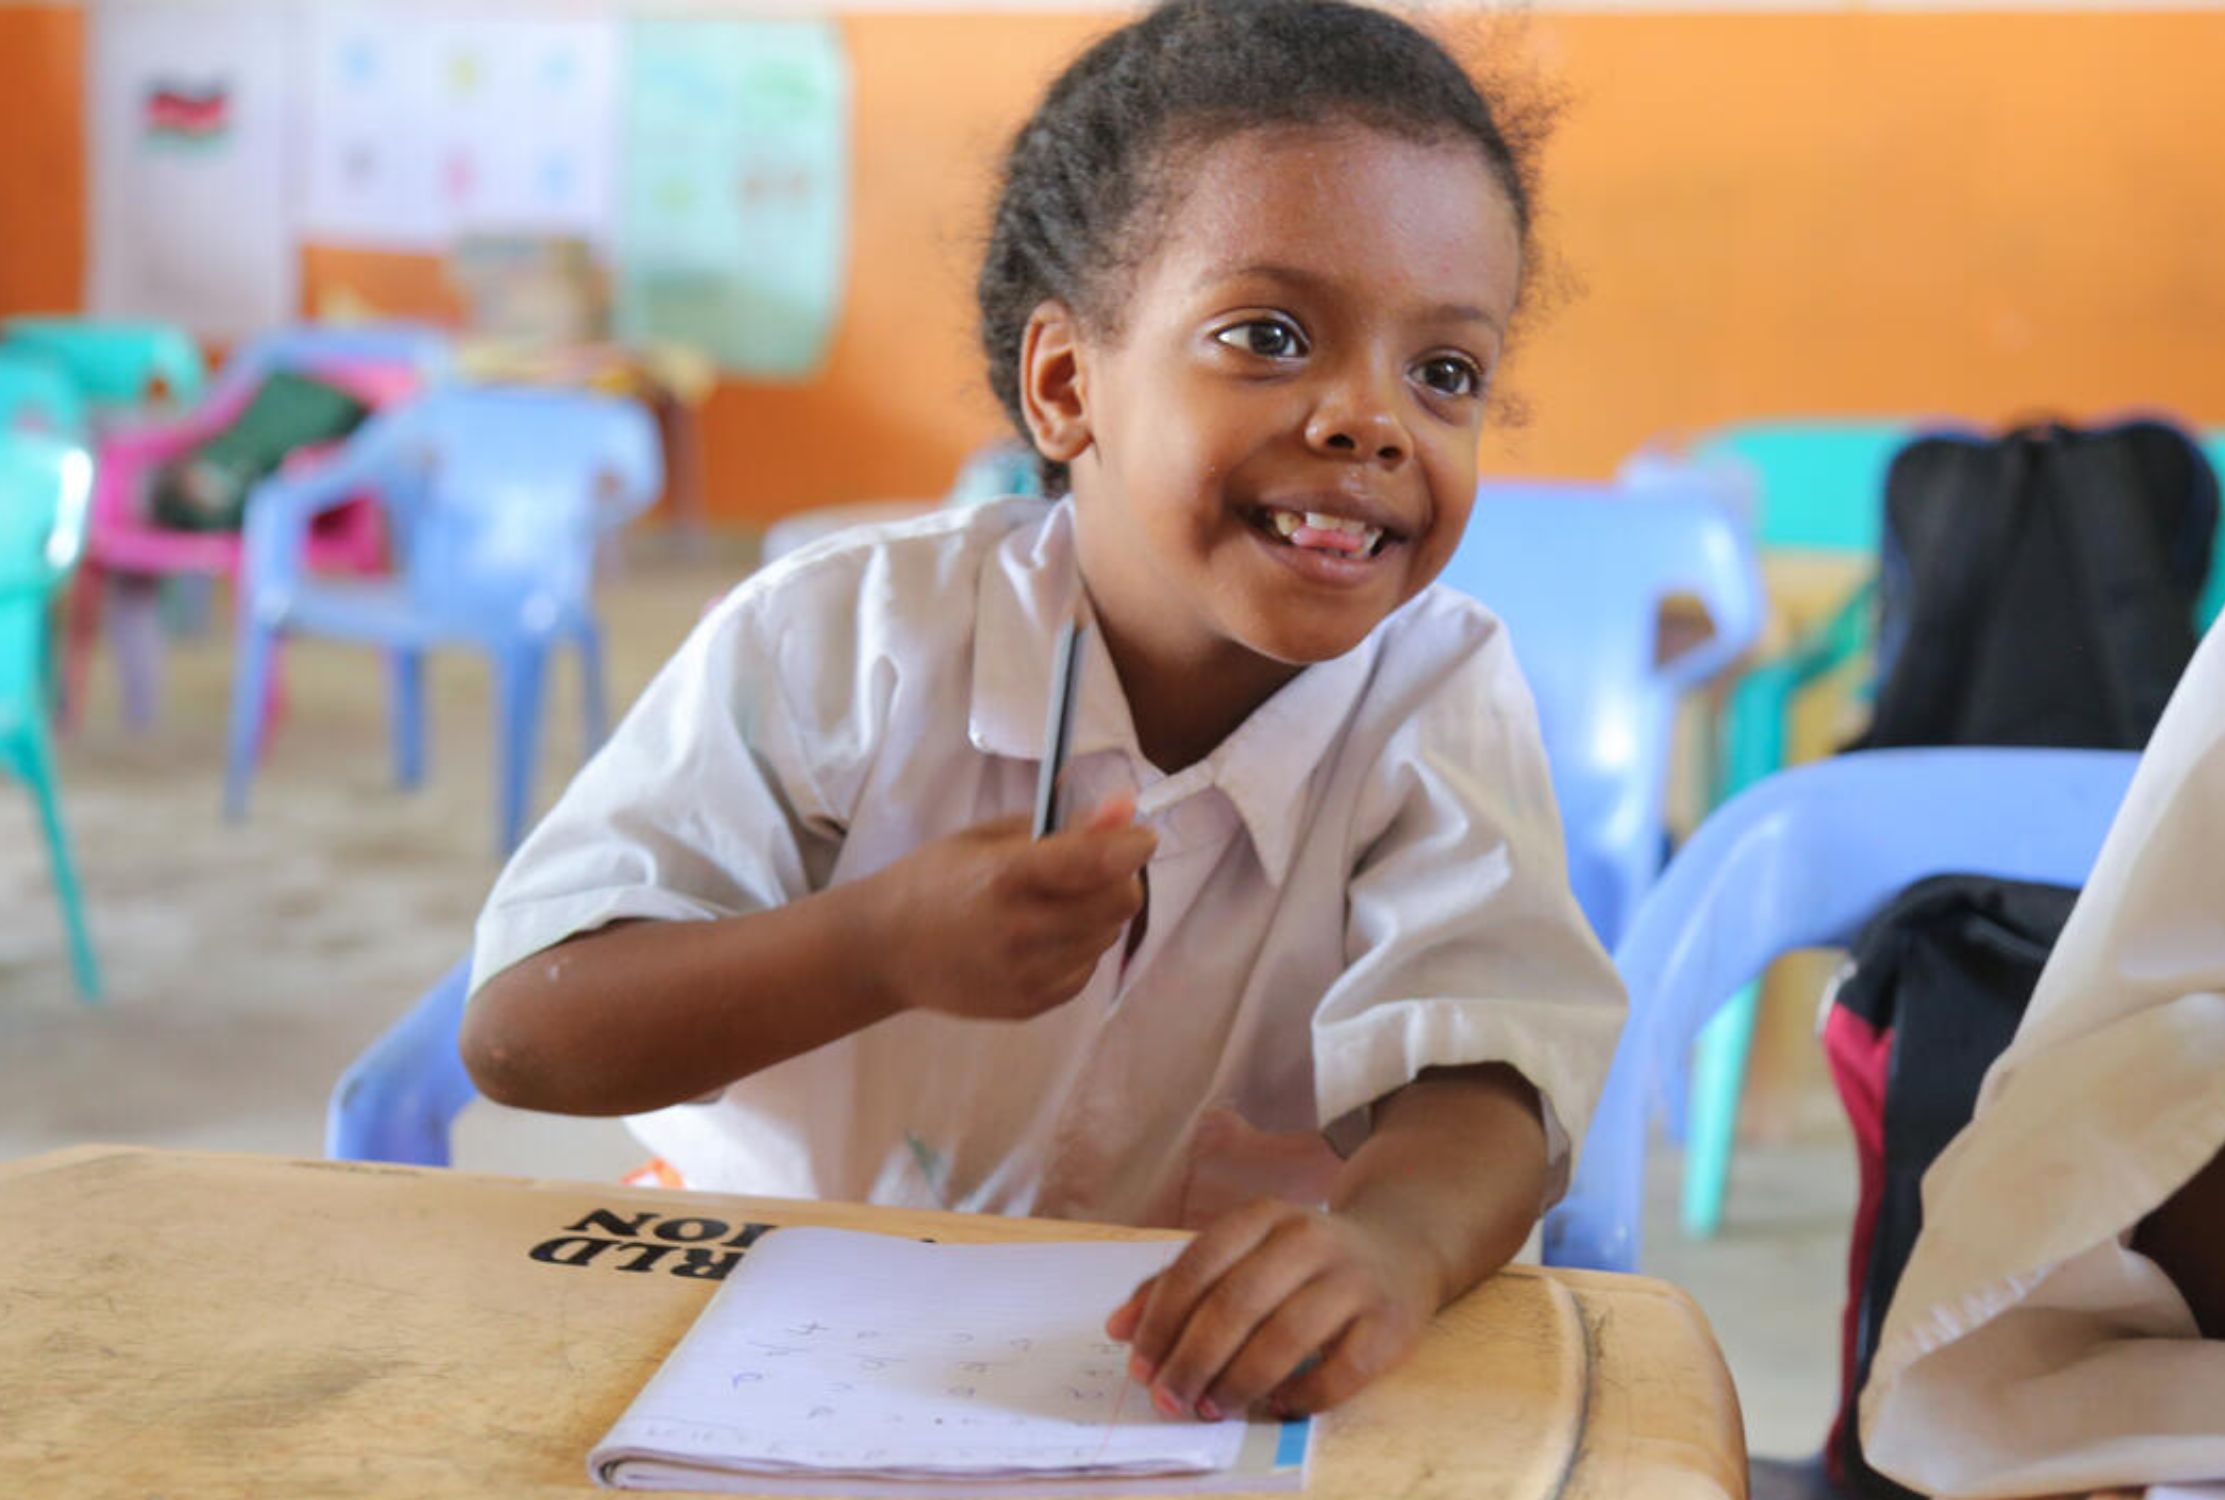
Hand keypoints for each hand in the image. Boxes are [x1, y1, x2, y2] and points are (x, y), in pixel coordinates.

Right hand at [868, 795, 1152, 1021]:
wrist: (885, 950)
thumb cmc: (937, 879)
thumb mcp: (990, 838)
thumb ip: (1062, 827)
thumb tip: (1127, 809)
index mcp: (1004, 878)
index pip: (1091, 864)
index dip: (1129, 848)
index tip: (1142, 837)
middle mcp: (1019, 931)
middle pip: (1117, 904)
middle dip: (1119, 878)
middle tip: (1095, 866)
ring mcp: (1026, 975)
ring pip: (1107, 937)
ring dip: (1098, 913)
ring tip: (1055, 902)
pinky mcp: (1030, 1004)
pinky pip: (1086, 968)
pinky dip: (1079, 946)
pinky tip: (1040, 936)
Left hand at [1106, 1199, 1437, 1420]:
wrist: (1400, 1248)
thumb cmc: (1301, 1259)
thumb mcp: (1245, 1251)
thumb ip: (1182, 1284)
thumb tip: (1120, 1329)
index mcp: (1262, 1216)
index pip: (1198, 1265)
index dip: (1161, 1321)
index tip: (1139, 1367)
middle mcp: (1308, 1239)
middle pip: (1236, 1303)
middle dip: (1192, 1359)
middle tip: (1170, 1400)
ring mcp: (1353, 1280)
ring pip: (1285, 1337)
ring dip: (1239, 1382)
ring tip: (1212, 1408)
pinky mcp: (1389, 1323)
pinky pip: (1340, 1371)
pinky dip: (1302, 1395)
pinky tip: (1276, 1406)